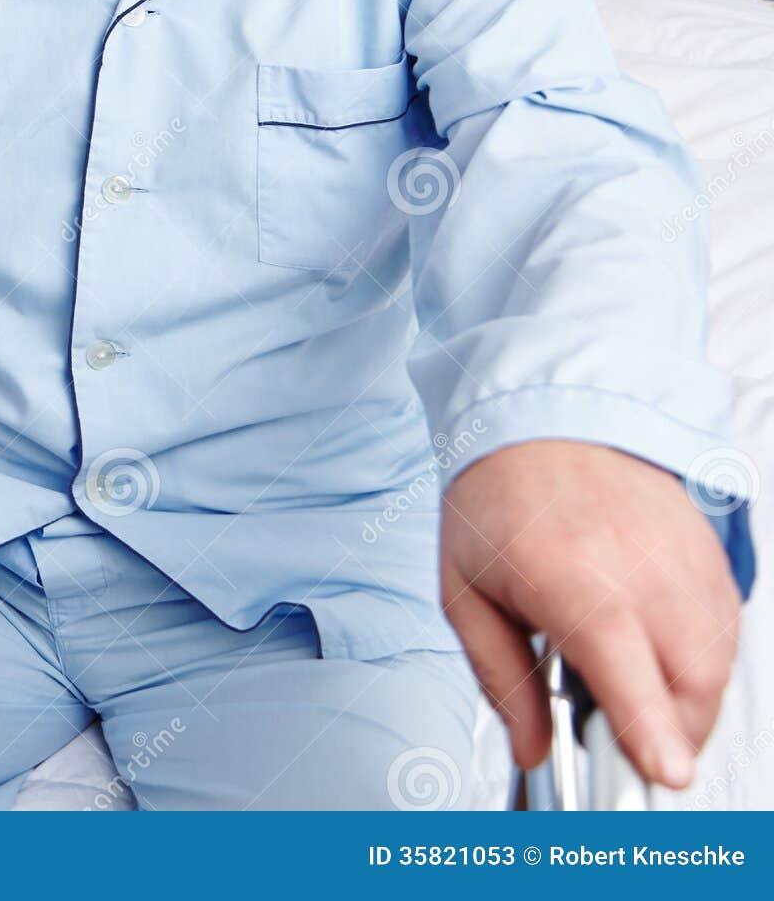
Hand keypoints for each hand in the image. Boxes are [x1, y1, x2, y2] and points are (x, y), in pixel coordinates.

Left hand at [442, 440, 738, 789]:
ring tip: (627, 679)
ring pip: (718, 667)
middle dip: (665, 734)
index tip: (666, 774)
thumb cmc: (498, 500)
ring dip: (685, 700)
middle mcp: (640, 568)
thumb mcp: (466, 591)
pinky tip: (652, 643)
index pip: (626, 667)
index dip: (650, 730)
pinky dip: (701, 659)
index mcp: (571, 578)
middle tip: (617, 732)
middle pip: (691, 686)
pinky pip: (726, 632)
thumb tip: (531, 752)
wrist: (544, 419)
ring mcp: (683, 559)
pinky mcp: (709, 553)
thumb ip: (499, 679)